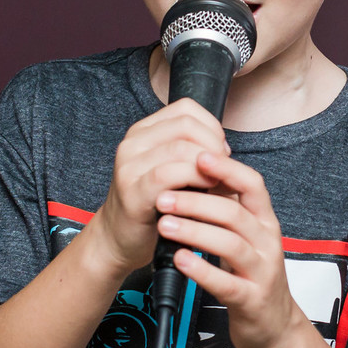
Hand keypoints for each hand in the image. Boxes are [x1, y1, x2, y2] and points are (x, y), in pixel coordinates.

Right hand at [89, 99, 229, 275]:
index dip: (211, 127)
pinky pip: (169, 175)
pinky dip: (194, 181)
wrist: (121, 238)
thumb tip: (225, 149)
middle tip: (223, 171)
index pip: (186, 109)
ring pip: (181, 148)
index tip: (220, 152)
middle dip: (213, 147)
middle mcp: (133, 142)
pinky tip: (202, 195)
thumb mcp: (173, 170)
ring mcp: (129, 165)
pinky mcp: (132, 191)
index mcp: (143, 131)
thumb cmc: (155, 204)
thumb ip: (194, 152)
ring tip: (216, 185)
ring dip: (207, 166)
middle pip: (186, 126)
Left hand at [154, 152, 305, 347]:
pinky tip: (179, 260)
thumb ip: (227, 205)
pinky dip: (201, 270)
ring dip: (194, 231)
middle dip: (196, 201)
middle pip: (234, 212)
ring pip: (231, 244)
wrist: (274, 325)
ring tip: (165, 225)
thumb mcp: (245, 233)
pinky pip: (227, 283)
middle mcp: (266, 241)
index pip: (251, 184)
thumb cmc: (251, 272)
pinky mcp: (252, 299)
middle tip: (163, 197)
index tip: (197, 155)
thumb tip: (196, 168)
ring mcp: (262, 271)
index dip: (226, 168)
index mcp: (263, 220)